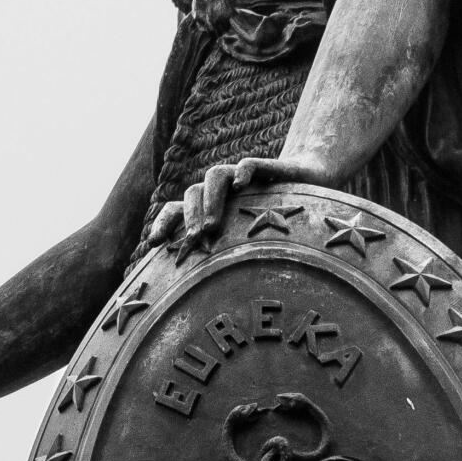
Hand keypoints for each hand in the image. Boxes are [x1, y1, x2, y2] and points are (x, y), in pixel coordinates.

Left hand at [139, 156, 316, 252]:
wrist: (307, 181)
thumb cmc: (273, 221)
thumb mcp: (246, 243)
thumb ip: (226, 260)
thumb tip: (203, 297)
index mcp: (208, 208)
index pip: (175, 210)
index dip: (163, 224)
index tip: (154, 243)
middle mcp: (218, 190)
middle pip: (192, 193)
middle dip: (190, 218)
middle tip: (195, 240)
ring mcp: (239, 177)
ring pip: (214, 176)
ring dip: (211, 200)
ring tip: (212, 225)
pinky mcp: (265, 167)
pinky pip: (249, 164)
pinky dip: (242, 172)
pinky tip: (240, 185)